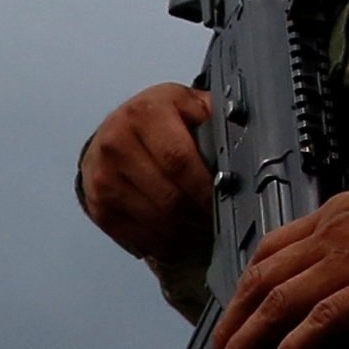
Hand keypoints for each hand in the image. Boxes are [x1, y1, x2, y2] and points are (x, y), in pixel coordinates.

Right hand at [78, 84, 216, 273]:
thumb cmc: (157, 121)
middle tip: (217, 221)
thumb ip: (214, 119)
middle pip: (169, 197)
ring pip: (156, 222)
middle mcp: (117, 142)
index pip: (180, 161)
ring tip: (200, 230)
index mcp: (146, 113)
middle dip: (199, 216)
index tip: (224, 201)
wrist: (111, 132)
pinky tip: (176, 236)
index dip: (206, 189)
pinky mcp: (96, 203)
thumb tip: (251, 138)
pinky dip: (162, 243)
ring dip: (184, 234)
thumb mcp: (187, 105)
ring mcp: (103, 176)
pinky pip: (137, 235)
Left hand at [209, 154, 348, 348]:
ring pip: (280, 301)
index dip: (244, 284)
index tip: (233, 311)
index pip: (271, 248)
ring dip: (248, 340)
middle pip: (262, 278)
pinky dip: (293, 347)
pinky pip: (322, 319)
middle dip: (230, 320)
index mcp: (338, 212)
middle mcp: (335, 233)